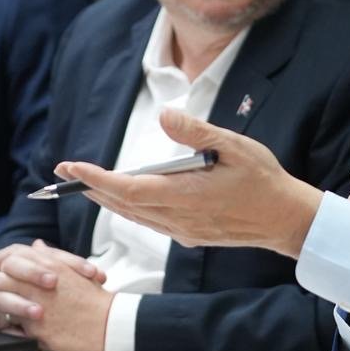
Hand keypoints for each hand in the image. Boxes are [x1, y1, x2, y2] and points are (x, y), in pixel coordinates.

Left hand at [0, 240, 110, 350]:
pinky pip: (5, 318)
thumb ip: (52, 257)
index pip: (16, 253)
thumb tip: (36, 245)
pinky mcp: (34, 323)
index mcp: (51, 264)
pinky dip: (0, 319)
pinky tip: (2, 322)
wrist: (107, 323)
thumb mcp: (74, 271)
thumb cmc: (92, 298)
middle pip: (4, 269)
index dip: (3, 257)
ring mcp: (36, 301)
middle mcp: (41, 278)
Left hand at [57, 108, 323, 258]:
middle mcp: (178, 218)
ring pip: (133, 216)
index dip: (97, 179)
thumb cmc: (263, 179)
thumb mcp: (235, 146)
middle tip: (64, 172)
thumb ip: (197, 132)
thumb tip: (165, 115)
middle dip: (91, 188)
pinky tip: (126, 198)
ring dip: (107, 200)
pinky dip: (129, 209)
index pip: (129, 189)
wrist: (285, 219)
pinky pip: (149, 223)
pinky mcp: (189, 235)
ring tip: (86, 184)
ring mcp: (182, 231)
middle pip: (123, 206)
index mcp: (186, 195)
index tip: (72, 167)